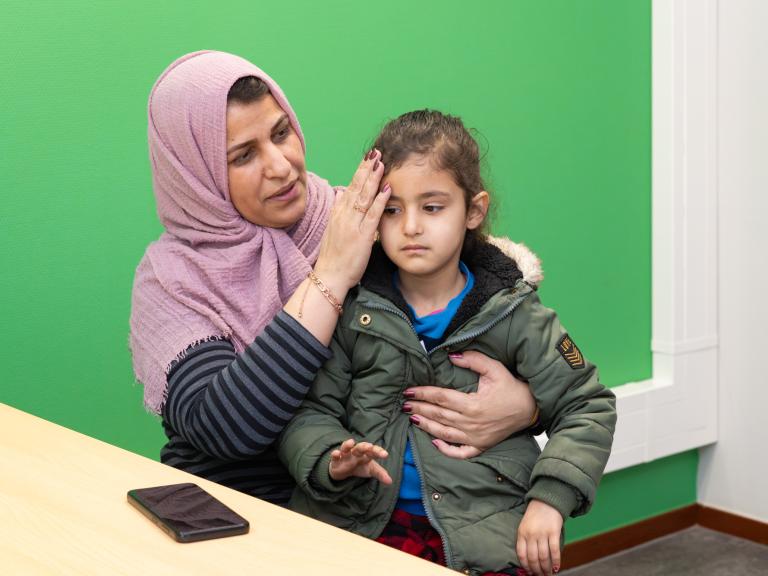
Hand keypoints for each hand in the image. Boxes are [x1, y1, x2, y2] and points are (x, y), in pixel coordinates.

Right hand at [314, 150, 390, 291]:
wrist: (329, 277)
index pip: (349, 188)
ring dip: (373, 179)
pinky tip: (387, 188)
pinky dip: (379, 200)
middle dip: (366, 169)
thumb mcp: (333, 230)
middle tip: (376, 152)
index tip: (367, 158)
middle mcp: (343, 216)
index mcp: (337, 214)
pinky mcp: (361, 237)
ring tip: (381, 162)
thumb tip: (340, 194)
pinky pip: (372, 215)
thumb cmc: (334, 257)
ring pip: (363, 197)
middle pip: (356, 187)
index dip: (359, 172)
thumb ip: (338, 211)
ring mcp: (352, 225)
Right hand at [328, 438, 392, 483]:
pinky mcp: (336, 460)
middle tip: (370, 447)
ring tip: (351, 442)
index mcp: (366, 454)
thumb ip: (380, 474)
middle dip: (364, 446)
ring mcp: (345, 455)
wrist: (344, 470)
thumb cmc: (360, 466)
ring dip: (348, 445)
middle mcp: (356, 453)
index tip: (385, 454)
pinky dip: (335, 454)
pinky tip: (336, 453)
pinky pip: (334, 456)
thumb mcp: (371, 470)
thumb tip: (390, 482)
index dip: (378, 452)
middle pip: (360, 447)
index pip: (373, 451)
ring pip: (346, 448)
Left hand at [403, 350, 537, 457]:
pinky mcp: (481, 446)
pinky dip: (446, 449)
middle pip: (439, 415)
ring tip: (412, 418)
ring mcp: (476, 437)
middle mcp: (472, 423)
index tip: (409, 391)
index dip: (424, 394)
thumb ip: (473, 360)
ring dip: (426, 426)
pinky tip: (434, 442)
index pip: (441, 398)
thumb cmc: (511, 387)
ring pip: (444, 433)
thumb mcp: (495, 369)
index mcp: (473, 404)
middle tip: (404, 404)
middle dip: (420, 408)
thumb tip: (451, 356)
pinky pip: (460, 452)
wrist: (530, 408)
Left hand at [516, 500, 562, 575]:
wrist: (546, 501)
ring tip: (548, 574)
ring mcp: (542, 533)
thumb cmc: (535, 515)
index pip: (521, 554)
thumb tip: (529, 560)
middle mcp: (531, 534)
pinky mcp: (554, 532)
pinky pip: (555, 550)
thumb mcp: (525, 526)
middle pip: (533, 558)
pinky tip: (557, 568)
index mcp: (521, 533)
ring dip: (546, 568)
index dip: (526, 566)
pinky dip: (556, 561)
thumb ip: (525, 540)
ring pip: (544, 557)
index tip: (529, 573)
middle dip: (537, 570)